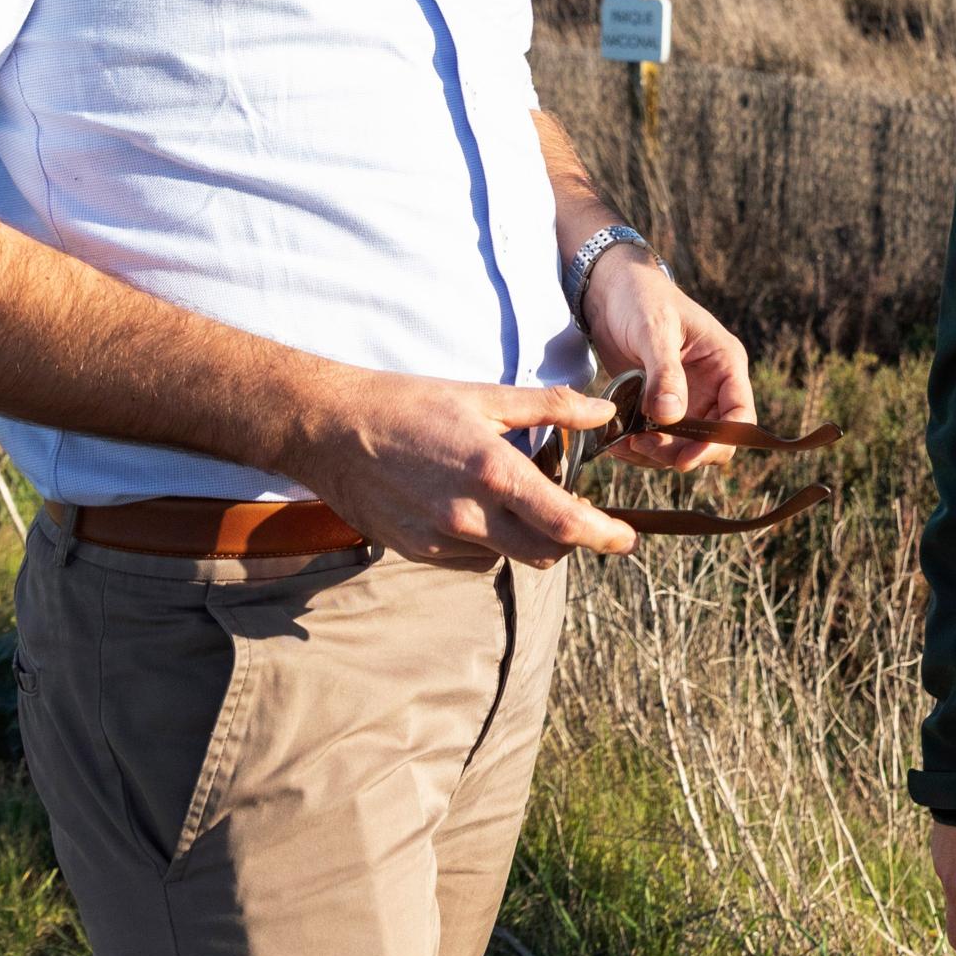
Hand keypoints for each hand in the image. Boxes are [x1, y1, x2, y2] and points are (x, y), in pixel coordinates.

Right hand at [269, 365, 634, 567]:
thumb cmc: (408, 404)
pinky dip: (489, 542)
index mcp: (493, 473)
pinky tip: (478, 508)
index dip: (604, 536)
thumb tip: (603, 411)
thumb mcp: (484, 396)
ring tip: (519, 499)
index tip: (625, 538)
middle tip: (577, 514)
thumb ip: (551, 407)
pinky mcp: (416, 551)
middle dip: (571, 541)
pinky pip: (471, 560)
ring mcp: (439, 540)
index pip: (565, 524)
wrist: (330, 429)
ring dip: (527, 538)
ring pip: (507, 558)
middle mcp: (468, 516)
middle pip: (544, 554)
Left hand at [581, 250, 758, 472]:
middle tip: (644, 445)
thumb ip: (665, 373)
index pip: (739, 416)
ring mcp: (686, 400)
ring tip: (624, 442)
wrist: (611, 291)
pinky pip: (658, 441)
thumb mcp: (655, 330)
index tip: (686, 458)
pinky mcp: (659, 407)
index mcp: (725, 364)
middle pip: (713, 440)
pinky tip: (617, 442)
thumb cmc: (641, 298)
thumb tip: (671, 418)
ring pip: (684, 447)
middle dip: (682, 452)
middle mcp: (712, 387)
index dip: (719, 442)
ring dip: (656, 454)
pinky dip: (639, 448)